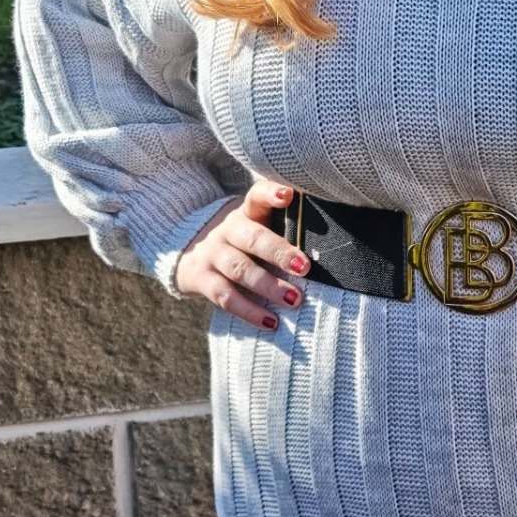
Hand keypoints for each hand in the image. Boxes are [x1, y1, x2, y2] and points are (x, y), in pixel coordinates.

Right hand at [172, 177, 309, 329]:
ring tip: (295, 300)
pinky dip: (249, 312)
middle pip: (253, 238)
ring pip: (240, 269)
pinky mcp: (201, 279)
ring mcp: (212, 254)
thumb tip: (330, 246)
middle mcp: (228, 230)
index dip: (271, 193)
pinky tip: (271, 323)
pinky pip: (225, 297)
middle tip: (305, 267)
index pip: (257, 196)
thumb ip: (283, 228)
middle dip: (279, 253)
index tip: (288, 195)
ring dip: (268, 286)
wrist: (186, 250)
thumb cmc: (240, 241)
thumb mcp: (255, 225)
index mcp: (246, 213)